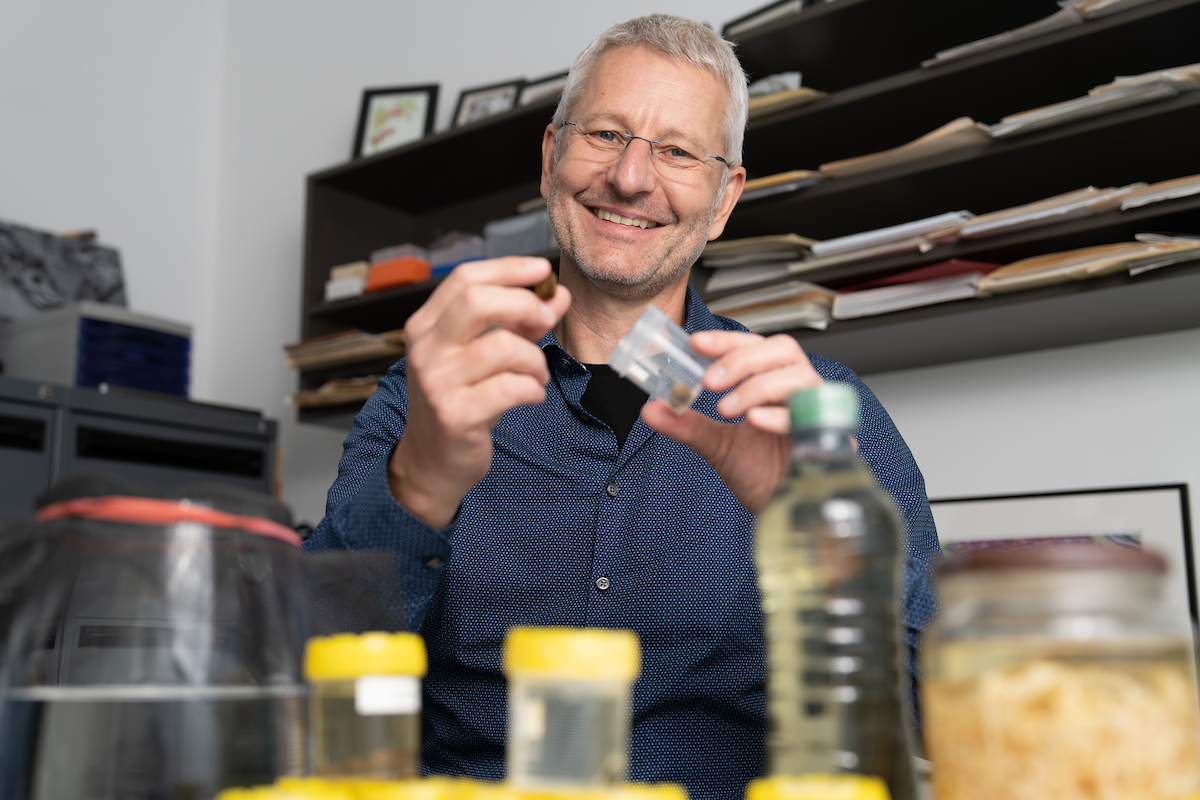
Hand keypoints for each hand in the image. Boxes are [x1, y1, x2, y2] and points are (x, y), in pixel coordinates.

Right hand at [389, 257, 570, 527]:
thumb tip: (558, 295)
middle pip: (478, 301)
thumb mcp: (484, 356)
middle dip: (525, 305)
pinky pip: (511, 387)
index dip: (509, 269)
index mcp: (426, 326)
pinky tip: (531, 396)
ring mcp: (437, 382)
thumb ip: (520, 323)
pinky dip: (533, 389)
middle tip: (546, 322)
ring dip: (534, 359)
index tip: (542, 270)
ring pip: (503, 346)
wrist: (433, 462)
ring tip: (536, 375)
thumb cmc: (461, 402)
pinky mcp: (455, 414)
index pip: (465, 279)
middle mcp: (426, 350)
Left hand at [640, 330, 822, 513]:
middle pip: (782, 350)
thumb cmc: (764, 475)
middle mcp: (798, 390)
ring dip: (757, 387)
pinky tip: (755, 421)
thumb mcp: (718, 446)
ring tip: (727, 408)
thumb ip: (687, 425)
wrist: (788, 511)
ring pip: (798, 377)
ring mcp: (817, 411)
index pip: (753, 347)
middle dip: (742, 360)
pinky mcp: (829, 437)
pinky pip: (813, 415)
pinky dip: (781, 415)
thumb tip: (651, 409)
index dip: (726, 342)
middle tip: (709, 381)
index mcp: (773, 383)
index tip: (696, 343)